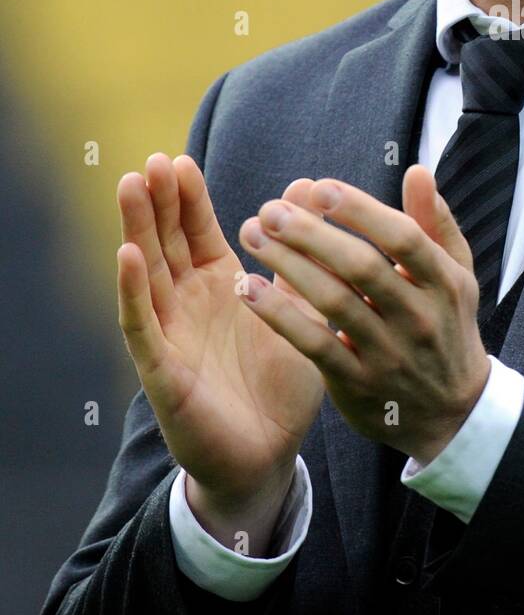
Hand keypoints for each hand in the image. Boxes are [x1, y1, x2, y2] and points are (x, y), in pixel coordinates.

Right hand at [116, 154, 327, 502]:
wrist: (271, 454)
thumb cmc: (282, 382)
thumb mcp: (299, 309)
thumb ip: (300, 258)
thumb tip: (306, 192)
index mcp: (220, 286)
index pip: (196, 232)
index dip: (186, 198)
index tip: (178, 159)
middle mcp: (188, 304)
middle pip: (165, 242)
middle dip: (157, 202)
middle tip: (152, 161)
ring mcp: (171, 334)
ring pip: (147, 273)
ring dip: (137, 230)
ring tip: (130, 186)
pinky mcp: (162, 370)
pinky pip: (142, 325)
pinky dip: (132, 290)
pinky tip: (126, 256)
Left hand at [236, 164, 490, 463]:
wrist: (453, 412)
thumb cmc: (446, 326)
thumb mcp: (456, 274)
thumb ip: (434, 222)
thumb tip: (416, 171)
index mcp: (443, 282)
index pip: (402, 238)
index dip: (360, 210)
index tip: (318, 187)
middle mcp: (418, 317)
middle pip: (362, 267)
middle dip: (312, 233)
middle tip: (271, 208)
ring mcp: (388, 353)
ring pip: (333, 303)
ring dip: (287, 265)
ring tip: (252, 234)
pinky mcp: (357, 383)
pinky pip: (313, 345)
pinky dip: (279, 315)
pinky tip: (247, 288)